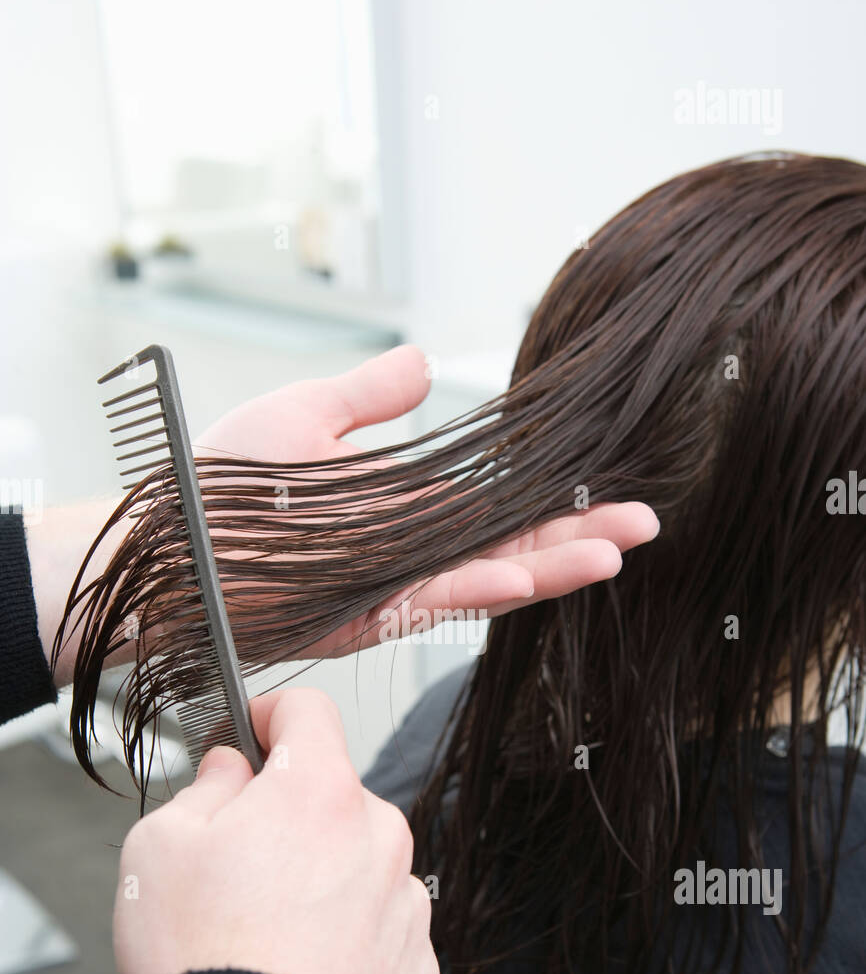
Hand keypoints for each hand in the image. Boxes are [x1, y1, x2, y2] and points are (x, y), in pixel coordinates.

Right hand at [113, 688, 438, 973]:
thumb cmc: (200, 958)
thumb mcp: (160, 846)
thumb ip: (205, 788)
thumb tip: (232, 772)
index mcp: (319, 792)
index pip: (310, 711)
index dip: (271, 714)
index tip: (251, 733)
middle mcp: (379, 837)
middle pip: (335, 797)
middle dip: (290, 814)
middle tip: (237, 862)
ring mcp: (405, 905)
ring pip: (361, 864)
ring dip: (324, 877)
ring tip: (266, 932)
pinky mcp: (418, 968)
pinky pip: (380, 929)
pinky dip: (348, 937)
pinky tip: (301, 971)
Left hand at [195, 345, 659, 656]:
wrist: (166, 540)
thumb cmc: (223, 481)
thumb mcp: (307, 414)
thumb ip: (370, 395)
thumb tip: (423, 360)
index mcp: (405, 507)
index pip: (494, 505)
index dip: (551, 499)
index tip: (609, 486)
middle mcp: (408, 551)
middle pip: (507, 545)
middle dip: (575, 536)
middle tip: (645, 526)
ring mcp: (389, 584)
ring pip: (485, 578)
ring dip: (550, 568)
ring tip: (615, 553)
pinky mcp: (362, 612)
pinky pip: (432, 601)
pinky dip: (483, 589)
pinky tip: (533, 578)